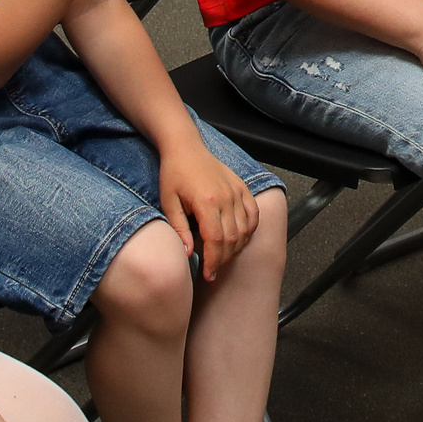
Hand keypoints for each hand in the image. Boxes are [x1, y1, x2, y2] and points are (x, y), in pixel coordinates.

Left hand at [157, 143, 258, 280]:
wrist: (185, 147)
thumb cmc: (174, 173)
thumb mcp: (168, 202)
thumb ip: (179, 229)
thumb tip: (187, 254)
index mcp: (206, 201)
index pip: (216, 241)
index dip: (213, 261)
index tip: (209, 274)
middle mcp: (225, 197)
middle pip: (232, 238)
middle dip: (223, 259)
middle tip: (213, 269)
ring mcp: (236, 191)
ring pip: (245, 229)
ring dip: (236, 248)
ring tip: (223, 256)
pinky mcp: (242, 187)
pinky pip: (253, 213)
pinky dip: (250, 230)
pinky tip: (240, 238)